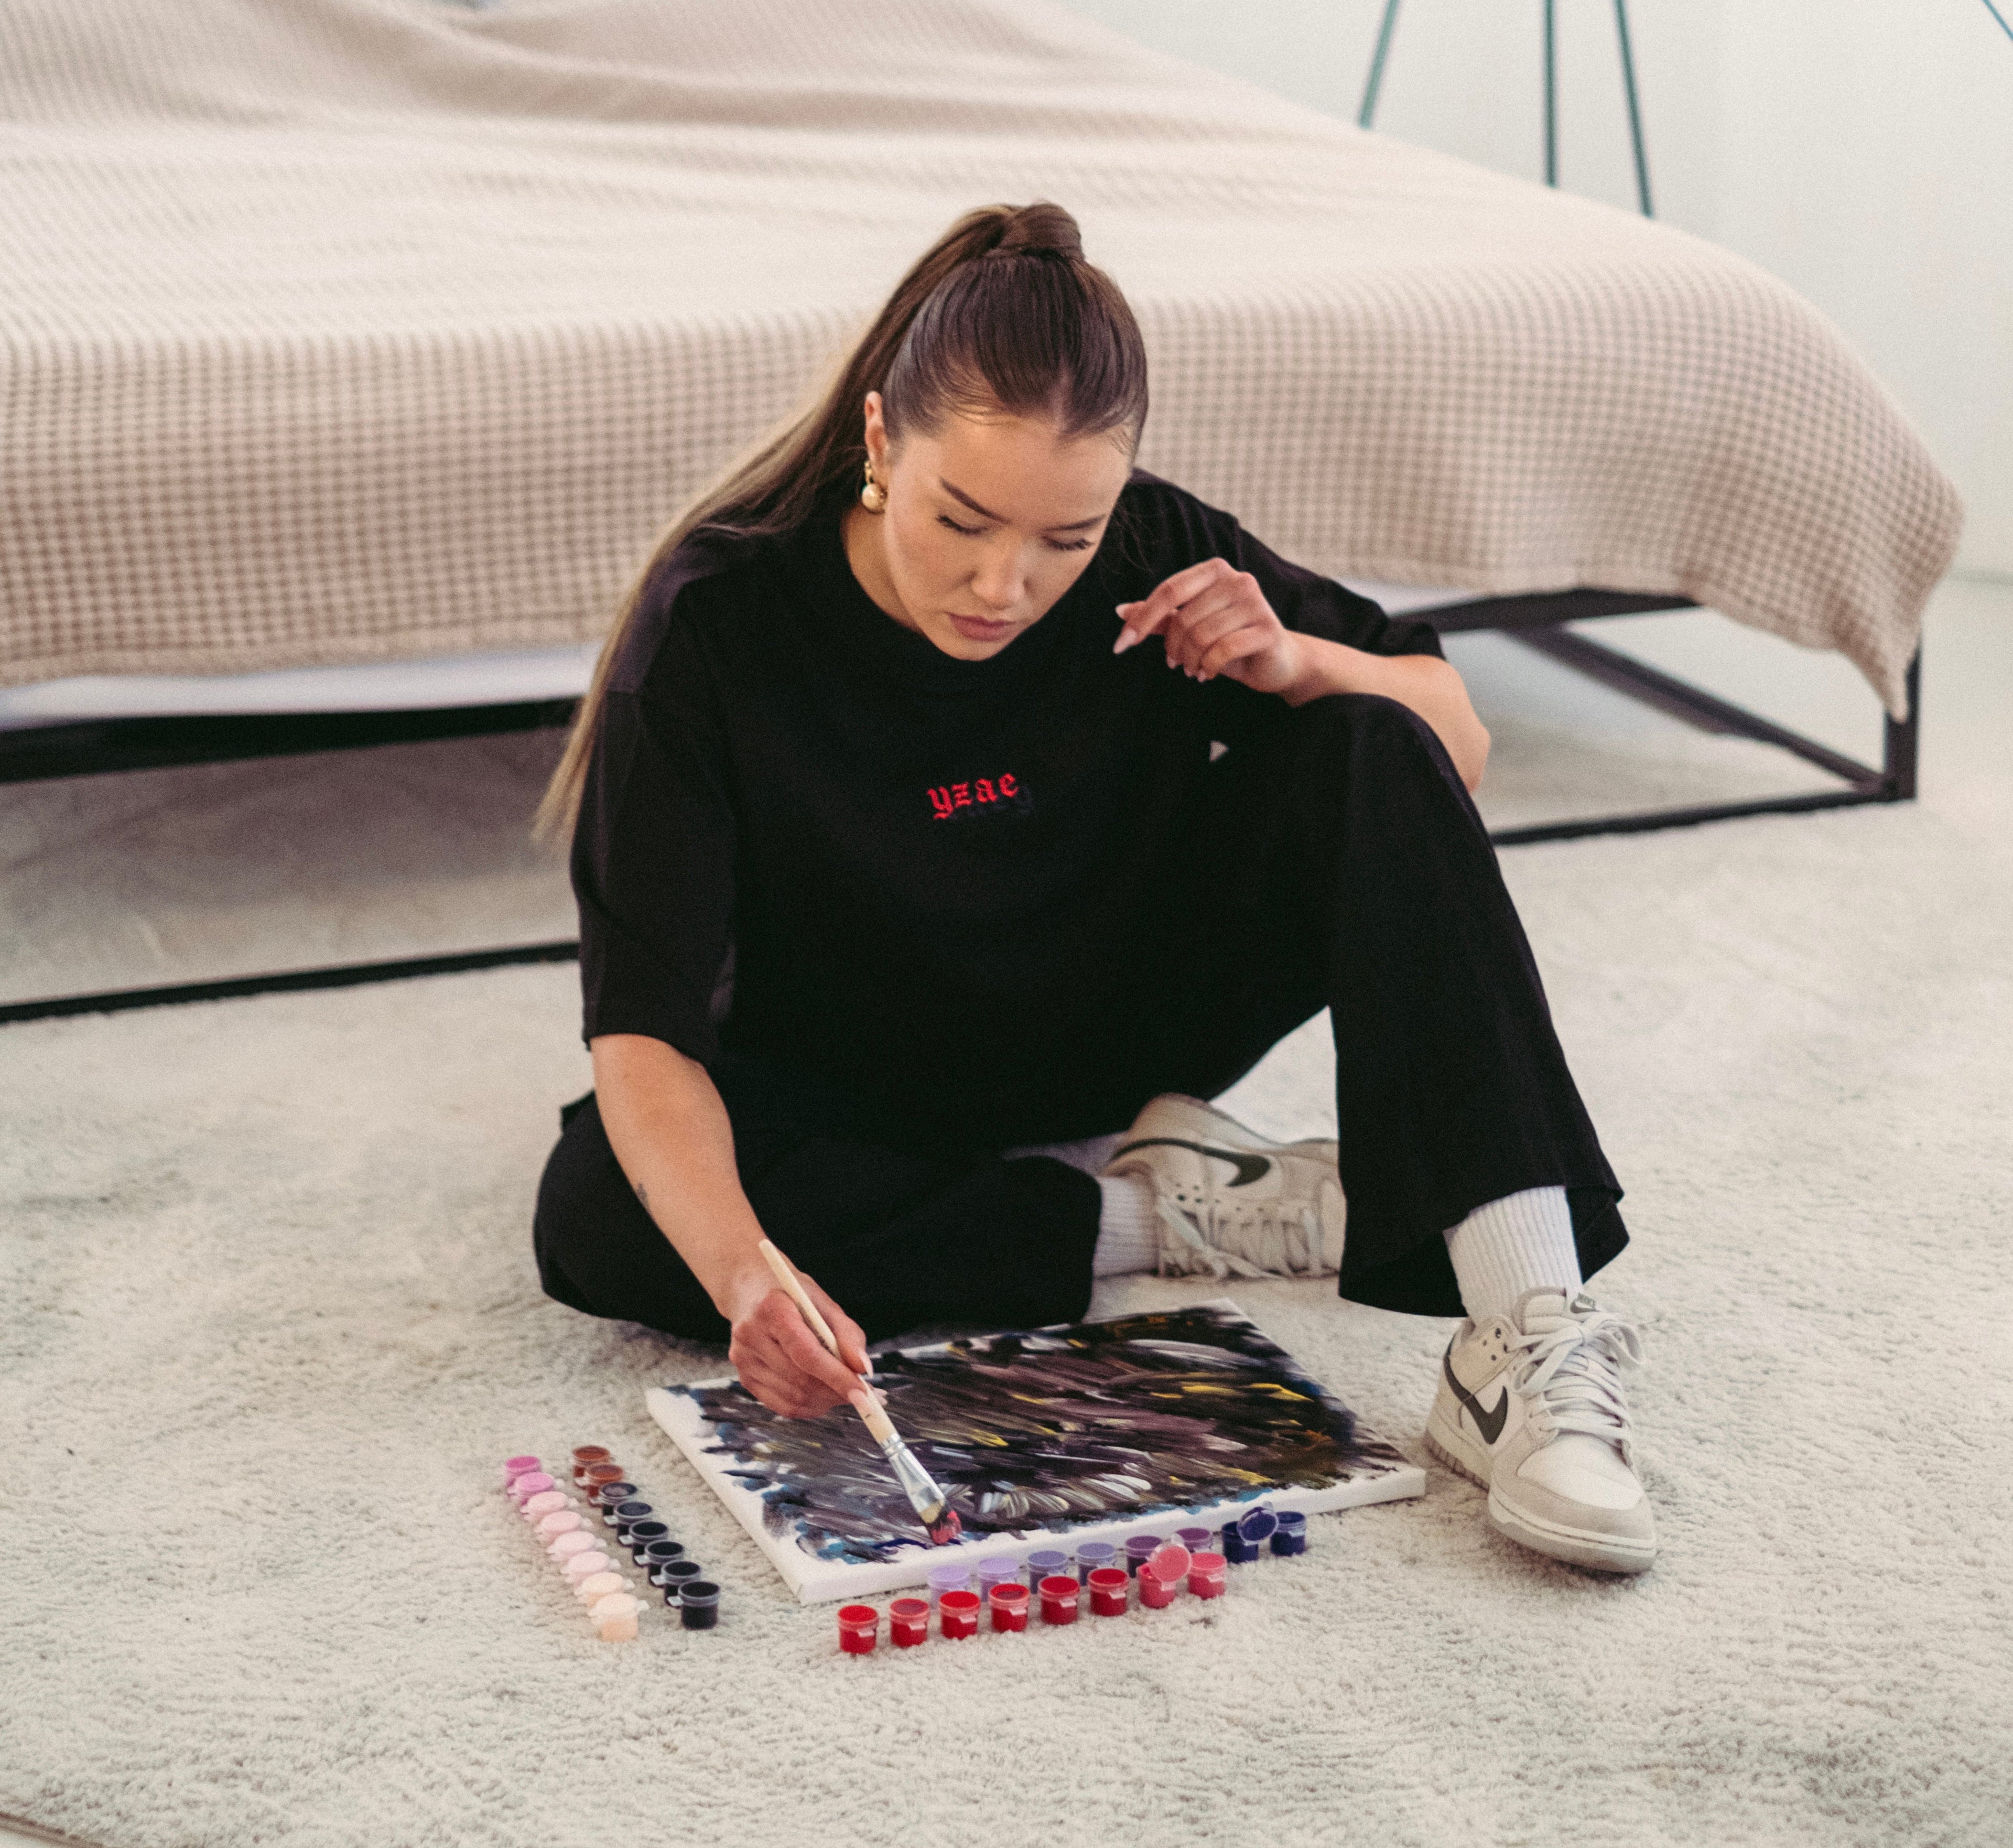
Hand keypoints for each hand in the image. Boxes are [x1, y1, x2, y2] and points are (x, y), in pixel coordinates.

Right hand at [724, 1262, 873, 1419]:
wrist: (750, 1290)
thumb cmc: (792, 1294)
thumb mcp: (823, 1302)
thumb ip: (847, 1333)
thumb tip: (863, 1369)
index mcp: (772, 1310)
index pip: (806, 1353)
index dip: (836, 1376)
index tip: (863, 1392)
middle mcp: (751, 1336)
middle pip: (800, 1380)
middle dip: (835, 1392)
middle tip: (861, 1394)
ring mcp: (744, 1360)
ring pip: (792, 1398)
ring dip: (825, 1401)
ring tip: (843, 1391)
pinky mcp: (744, 1377)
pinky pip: (782, 1406)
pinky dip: (808, 1407)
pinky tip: (822, 1396)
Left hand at [1114, 558, 1305, 696]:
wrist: (1277, 660)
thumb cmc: (1231, 640)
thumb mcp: (1193, 628)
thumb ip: (1162, 618)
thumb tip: (1121, 611)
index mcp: (1215, 571)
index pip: (1169, 590)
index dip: (1142, 618)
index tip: (1120, 644)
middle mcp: (1238, 580)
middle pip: (1184, 617)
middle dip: (1172, 648)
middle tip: (1175, 664)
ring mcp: (1255, 603)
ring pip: (1202, 636)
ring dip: (1189, 660)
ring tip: (1192, 670)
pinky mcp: (1267, 629)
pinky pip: (1222, 650)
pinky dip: (1207, 667)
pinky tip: (1206, 674)